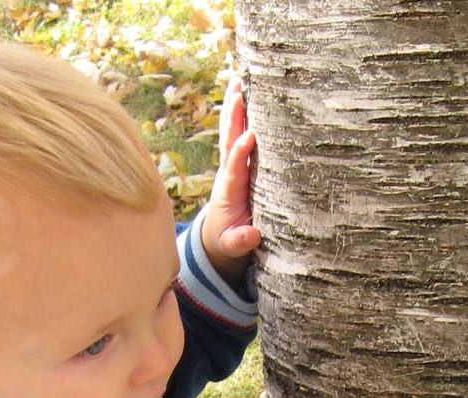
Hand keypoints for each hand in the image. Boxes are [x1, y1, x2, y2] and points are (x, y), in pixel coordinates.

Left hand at [201, 73, 260, 284]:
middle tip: (239, 94)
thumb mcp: (232, 246)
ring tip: (238, 82)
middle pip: (229, 142)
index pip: (235, 168)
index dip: (241, 153)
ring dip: (234, 109)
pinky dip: (239, 116)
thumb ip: (239, 241)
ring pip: (231, 134)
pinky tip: (243, 93)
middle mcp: (229, 174)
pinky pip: (237, 136)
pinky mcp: (237, 164)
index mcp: (230, 192)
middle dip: (233, 119)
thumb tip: (250, 235)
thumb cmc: (229, 239)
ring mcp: (231, 166)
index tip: (249, 136)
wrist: (218, 236)